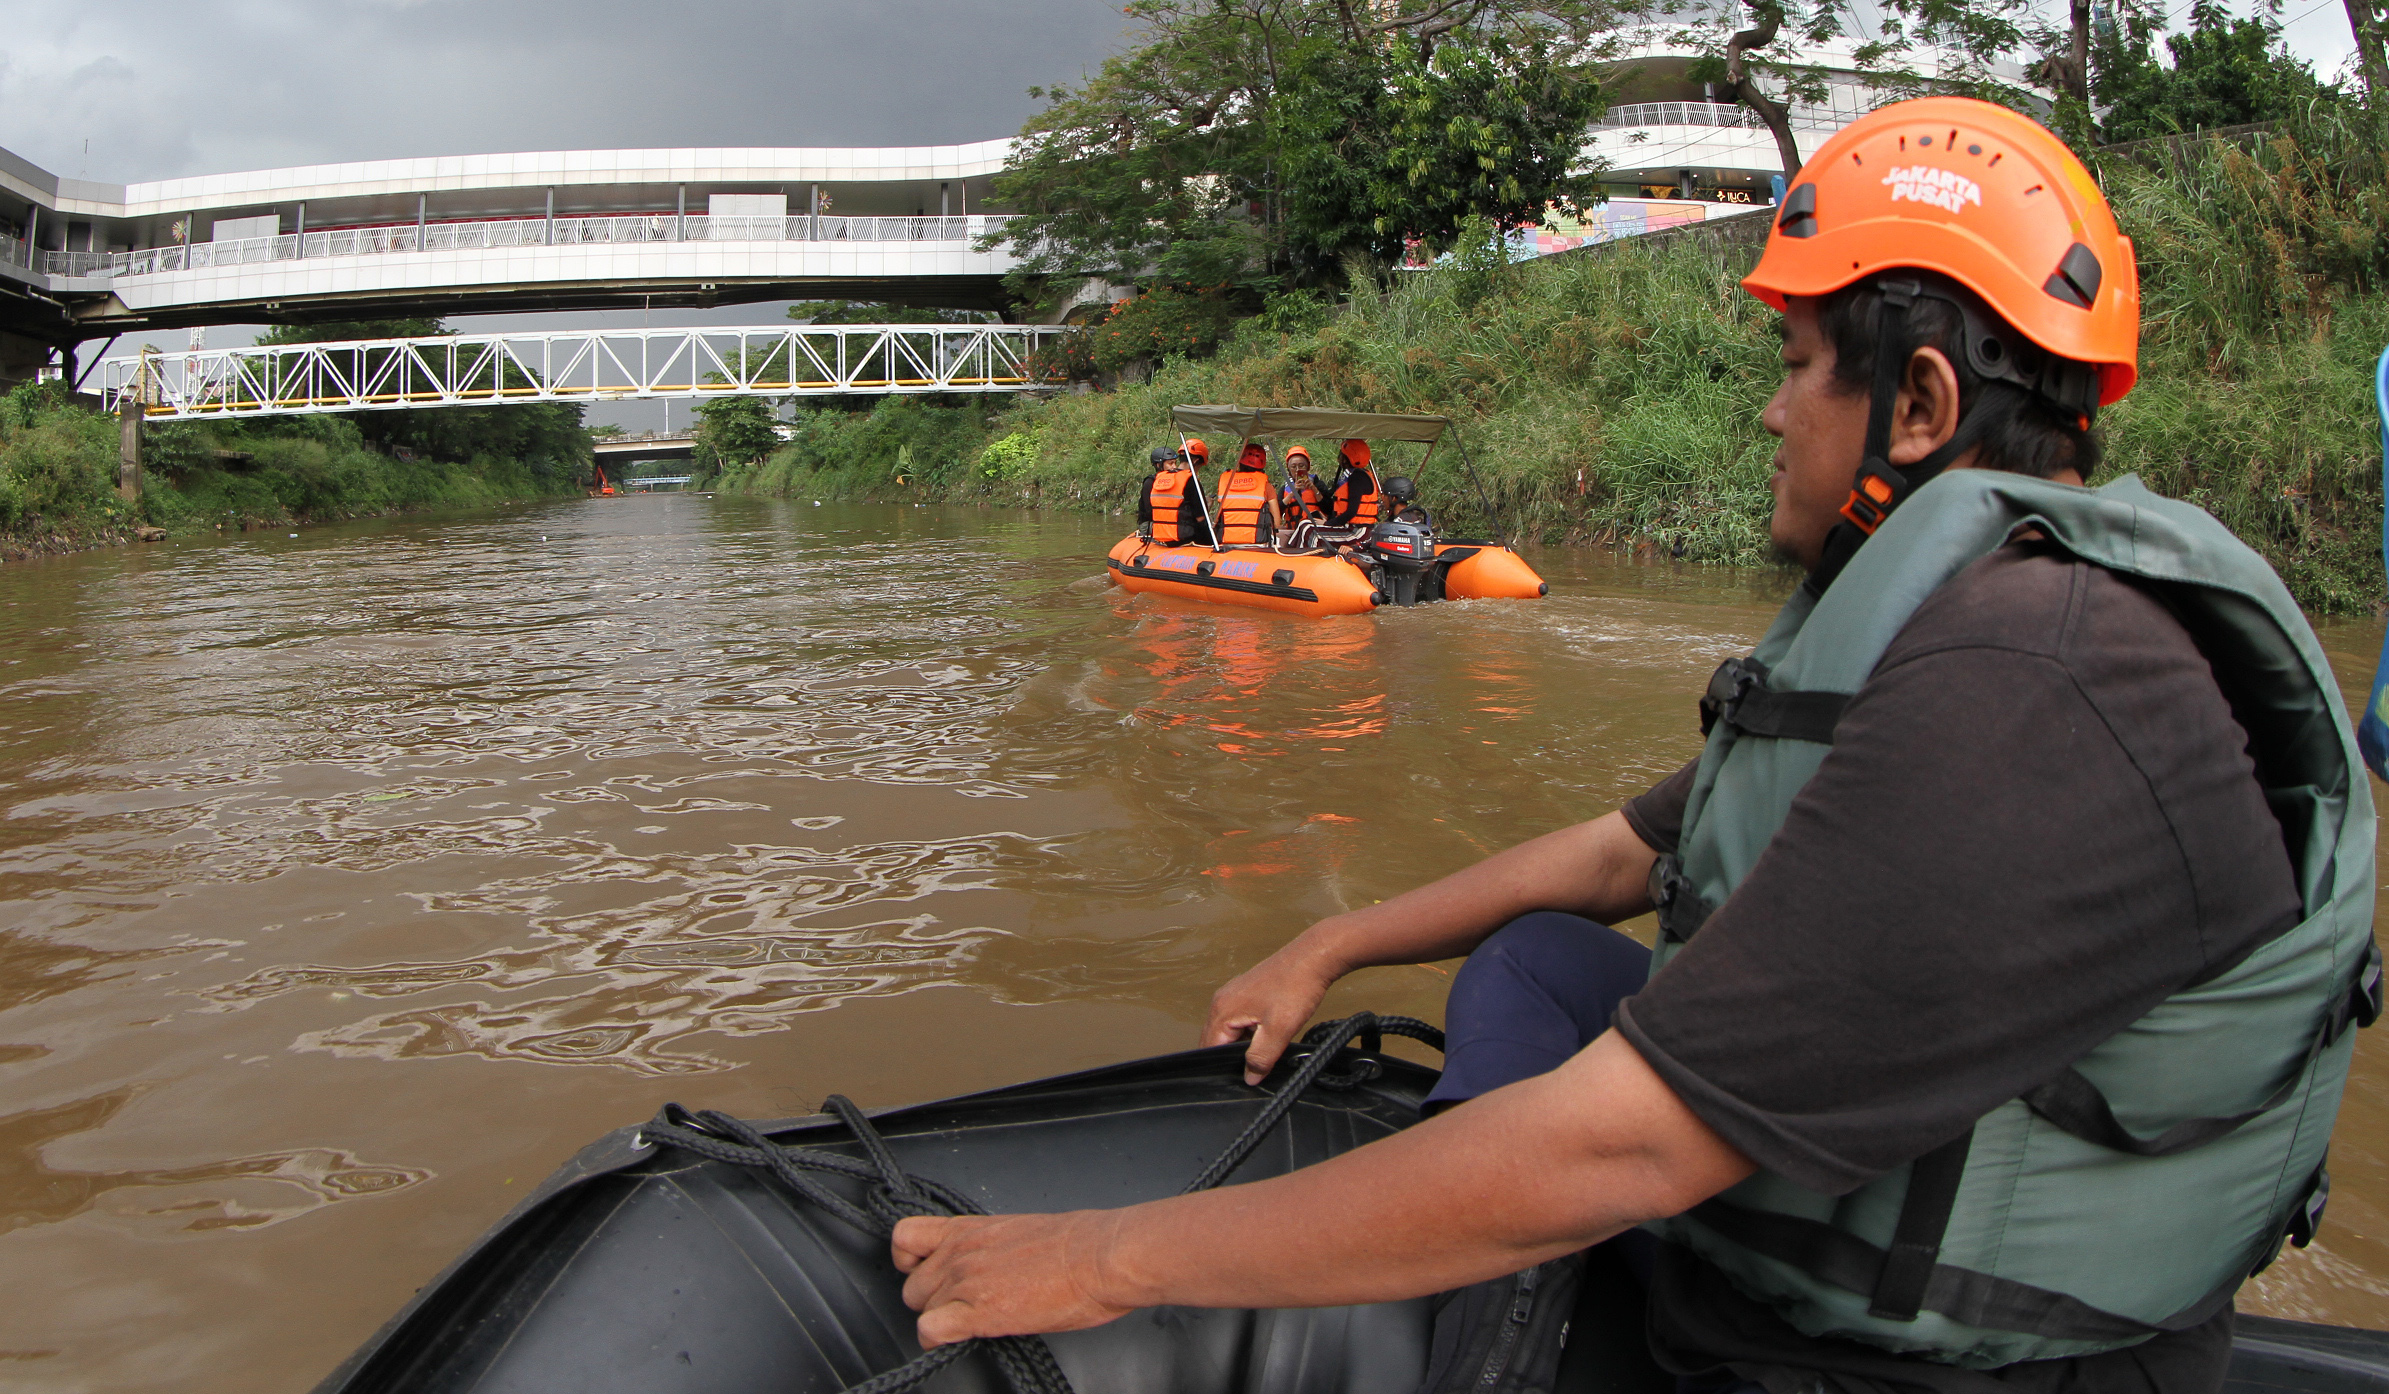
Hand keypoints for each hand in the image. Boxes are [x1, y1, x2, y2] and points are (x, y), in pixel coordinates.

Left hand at [893, 1211, 1134, 1346]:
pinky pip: (931, 1329)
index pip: (906, 1237)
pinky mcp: (979, 1312)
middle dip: (931, 1299)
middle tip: (959, 1305)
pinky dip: (938, 1339)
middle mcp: (961, 1252)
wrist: (1100, 1257)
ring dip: (939, 1319)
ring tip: (967, 1323)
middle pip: (912, 1284)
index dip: (910, 1261)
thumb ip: (992, 1247)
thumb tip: (989, 1265)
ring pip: (919, 1307)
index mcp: (971, 1228)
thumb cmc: (1079, 1244)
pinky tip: (961, 1338)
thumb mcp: (1022, 1231)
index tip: (924, 1271)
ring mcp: (966, 1281)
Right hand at [1203, 939, 1339, 1084]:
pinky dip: (1249, 1032)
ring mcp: (1233, 994)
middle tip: (1253, 1067)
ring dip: (1242, 1044)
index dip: (1222, 1067)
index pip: (1209, 1049)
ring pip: (1229, 1031)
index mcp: (1222, 1010)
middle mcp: (1222, 1000)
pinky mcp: (1246, 992)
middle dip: (1231, 1056)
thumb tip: (1249, 1078)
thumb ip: (1260, 1058)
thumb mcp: (1278, 1031)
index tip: (1240, 1077)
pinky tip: (1268, 1034)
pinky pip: (1239, 1019)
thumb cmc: (1295, 988)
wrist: (1313, 958)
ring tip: (1264, 1049)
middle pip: (1216, 1040)